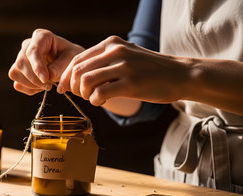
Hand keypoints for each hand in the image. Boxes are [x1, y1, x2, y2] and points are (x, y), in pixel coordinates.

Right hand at [9, 29, 83, 94]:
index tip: (45, 79)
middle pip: (21, 63)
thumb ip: (61, 65)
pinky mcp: (18, 71)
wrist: (67, 64)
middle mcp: (27, 45)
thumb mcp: (72, 58)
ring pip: (15, 72)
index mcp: (41, 37)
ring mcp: (20, 58)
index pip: (32, 51)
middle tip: (50, 86)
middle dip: (34, 78)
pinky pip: (17, 83)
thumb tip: (49, 75)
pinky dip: (29, 89)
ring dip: (31, 85)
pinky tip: (41, 88)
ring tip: (47, 86)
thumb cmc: (70, 57)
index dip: (37, 66)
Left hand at [58, 36, 190, 105]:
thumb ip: (104, 61)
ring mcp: (124, 66)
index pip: (77, 59)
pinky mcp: (131, 83)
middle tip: (80, 95)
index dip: (66, 75)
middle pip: (77, 70)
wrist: (181, 74)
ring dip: (83, 94)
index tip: (63, 88)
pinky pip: (99, 93)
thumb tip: (77, 76)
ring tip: (93, 98)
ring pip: (85, 81)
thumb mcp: (126, 56)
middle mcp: (115, 51)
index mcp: (111, 44)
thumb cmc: (150, 69)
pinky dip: (95, 100)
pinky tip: (101, 101)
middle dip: (73, 86)